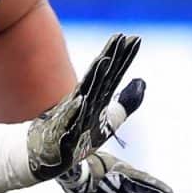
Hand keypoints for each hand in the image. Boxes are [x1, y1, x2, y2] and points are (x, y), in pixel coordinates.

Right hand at [28, 32, 142, 181]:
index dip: (124, 57)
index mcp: (96, 97)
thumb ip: (126, 103)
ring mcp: (72, 116)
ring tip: (104, 59)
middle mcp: (84, 101)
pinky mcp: (63, 134)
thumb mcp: (108, 120)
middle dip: (110, 56)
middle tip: (120, 37)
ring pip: (85, 93)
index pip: (113, 74)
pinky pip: (68, 122)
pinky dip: (74, 111)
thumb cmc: (79, 135)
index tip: (135, 39)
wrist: (49, 155)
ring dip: (94, 77)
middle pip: (99, 77)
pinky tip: (81, 99)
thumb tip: (142, 82)